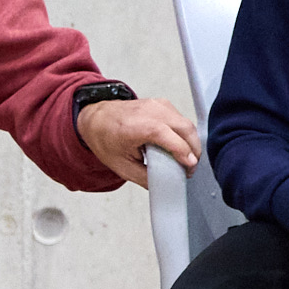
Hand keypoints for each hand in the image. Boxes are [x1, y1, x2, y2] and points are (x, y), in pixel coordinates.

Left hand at [78, 96, 198, 186]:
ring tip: (185, 159)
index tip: (189, 166)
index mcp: (137, 126)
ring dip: (191, 142)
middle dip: (193, 150)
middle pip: (184, 128)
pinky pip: (181, 119)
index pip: (170, 136)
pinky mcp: (162, 104)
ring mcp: (157, 105)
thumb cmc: (104, 137)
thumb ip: (145, 176)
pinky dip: (184, 134)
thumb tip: (165, 183)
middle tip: (189, 168)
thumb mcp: (122, 166)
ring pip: (186, 123)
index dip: (183, 152)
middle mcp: (149, 111)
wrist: (96, 118)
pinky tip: (179, 145)